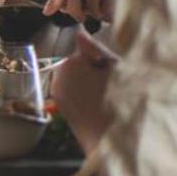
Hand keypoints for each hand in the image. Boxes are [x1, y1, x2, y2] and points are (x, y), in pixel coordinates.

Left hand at [43, 0, 121, 23]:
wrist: (144, 13)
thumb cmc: (121, 10)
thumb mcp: (94, 7)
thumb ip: (78, 3)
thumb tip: (56, 6)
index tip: (47, 10)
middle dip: (73, 8)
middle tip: (81, 18)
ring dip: (89, 11)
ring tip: (102, 14)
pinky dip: (99, 11)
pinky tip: (111, 12)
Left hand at [51, 26, 117, 154]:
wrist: (110, 142)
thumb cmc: (119, 102)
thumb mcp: (114, 68)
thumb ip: (95, 48)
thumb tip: (79, 32)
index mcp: (69, 64)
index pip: (86, 48)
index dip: (102, 57)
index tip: (111, 69)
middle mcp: (58, 78)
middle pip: (78, 62)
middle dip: (93, 67)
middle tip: (111, 83)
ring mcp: (58, 94)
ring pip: (76, 76)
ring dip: (89, 80)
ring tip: (106, 96)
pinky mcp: (62, 108)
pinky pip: (74, 91)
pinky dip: (85, 93)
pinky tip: (99, 105)